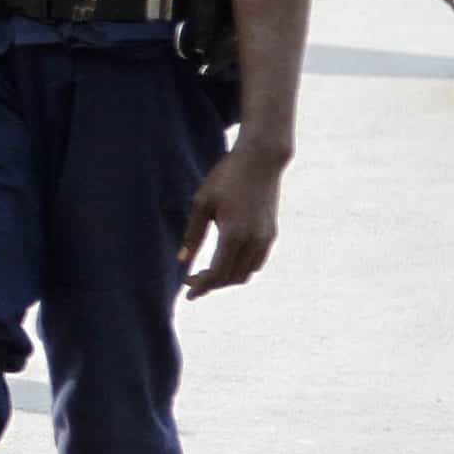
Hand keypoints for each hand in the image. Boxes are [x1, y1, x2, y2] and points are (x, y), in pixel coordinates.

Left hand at [178, 142, 289, 296]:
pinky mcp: (271, 233)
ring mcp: (265, 238)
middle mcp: (253, 241)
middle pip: (231, 278)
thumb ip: (193, 234)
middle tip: (192, 281)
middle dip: (211, 284)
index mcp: (233, 234)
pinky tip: (228, 263)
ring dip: (226, 279)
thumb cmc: (226, 177)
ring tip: (207, 275)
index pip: (217, 274)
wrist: (261, 160)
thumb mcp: (202, 202)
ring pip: (246, 274)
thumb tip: (182, 261)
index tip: (188, 292)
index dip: (202, 286)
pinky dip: (241, 269)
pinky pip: (257, 263)